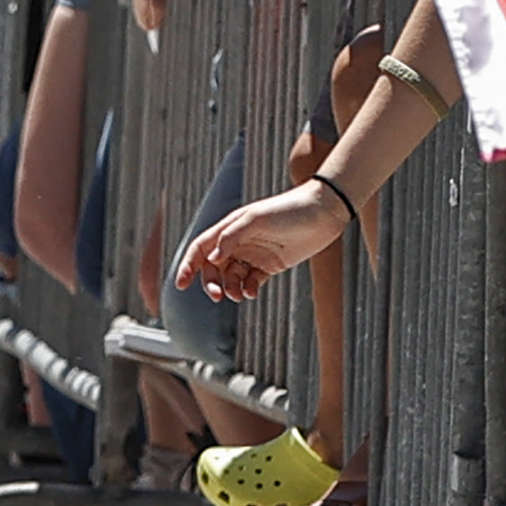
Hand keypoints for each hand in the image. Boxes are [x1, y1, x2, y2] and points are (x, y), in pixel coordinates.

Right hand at [175, 182, 345, 302]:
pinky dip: (245, 290)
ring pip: (230, 278)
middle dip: (210, 283)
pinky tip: (250, 292)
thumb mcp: (258, 219)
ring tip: (239, 294)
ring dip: (229, 289)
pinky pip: (248, 283)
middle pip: (212, 268)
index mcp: (231, 227)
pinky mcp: (269, 265)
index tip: (181, 285)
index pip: (201, 248)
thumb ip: (233, 236)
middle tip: (217, 295)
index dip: (188, 265)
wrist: (324, 213)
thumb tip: (213, 257)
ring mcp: (253, 254)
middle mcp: (238, 241)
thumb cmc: (290, 209)